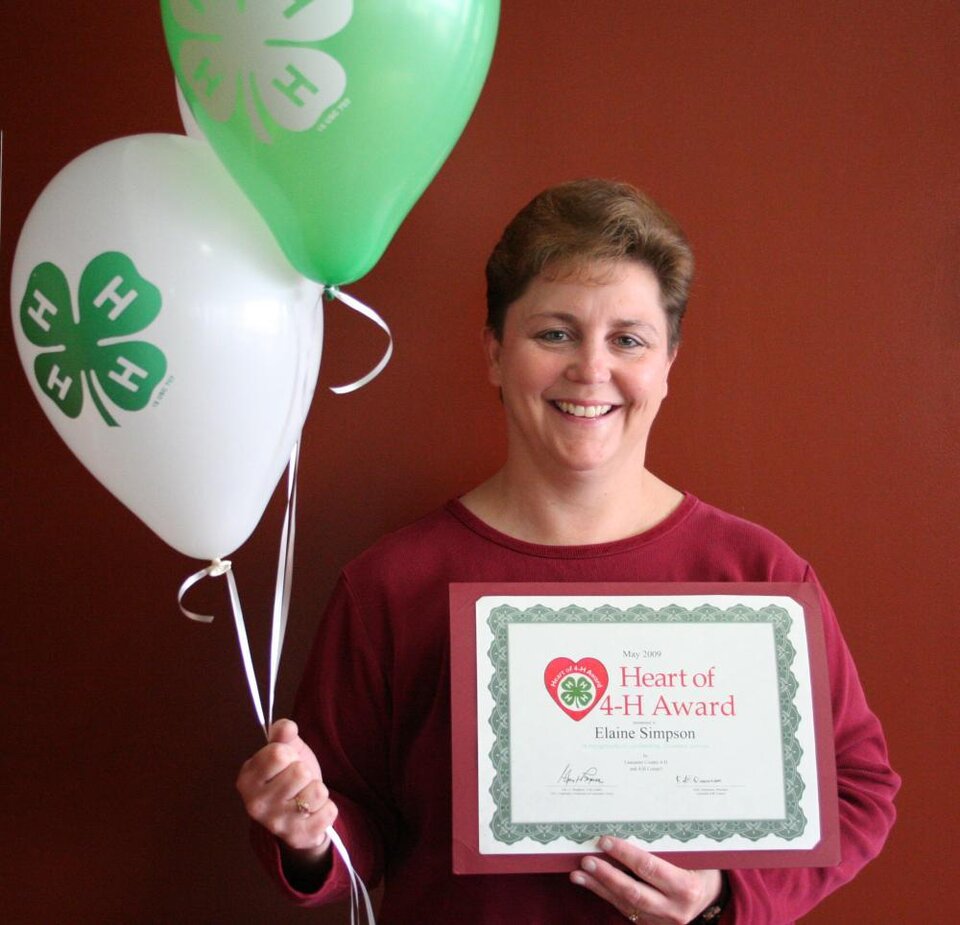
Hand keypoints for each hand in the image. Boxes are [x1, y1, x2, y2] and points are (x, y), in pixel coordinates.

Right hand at [236, 719, 336, 869]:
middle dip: (305, 773)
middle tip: (297, 783)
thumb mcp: (285, 750)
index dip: (289, 754)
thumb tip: (286, 726)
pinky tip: (313, 813)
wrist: (298, 815)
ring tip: (305, 797)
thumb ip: (282, 734)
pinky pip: (329, 811)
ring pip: (317, 791)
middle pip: (300, 772)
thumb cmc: (288, 776)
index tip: (285, 763)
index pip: (278, 753)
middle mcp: (256, 805)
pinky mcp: (298, 838)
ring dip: (317, 790)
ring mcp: (276, 824)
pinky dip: (327, 809)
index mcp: (247, 778)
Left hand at [570, 836, 722, 923]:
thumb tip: (633, 818)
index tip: (605, 841)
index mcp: (686, 887)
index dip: (625, 855)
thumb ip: (668, 846)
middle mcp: (674, 908)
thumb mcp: (692, 855)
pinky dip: (604, 894)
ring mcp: (661, 920)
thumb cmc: (700, 867)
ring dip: (598, 887)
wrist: (711, 898)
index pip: (649, 869)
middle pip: (634, 892)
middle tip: (586, 859)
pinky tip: (588, 883)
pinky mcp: (650, 924)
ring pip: (625, 904)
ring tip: (578, 873)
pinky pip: (624, 909)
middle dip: (607, 875)